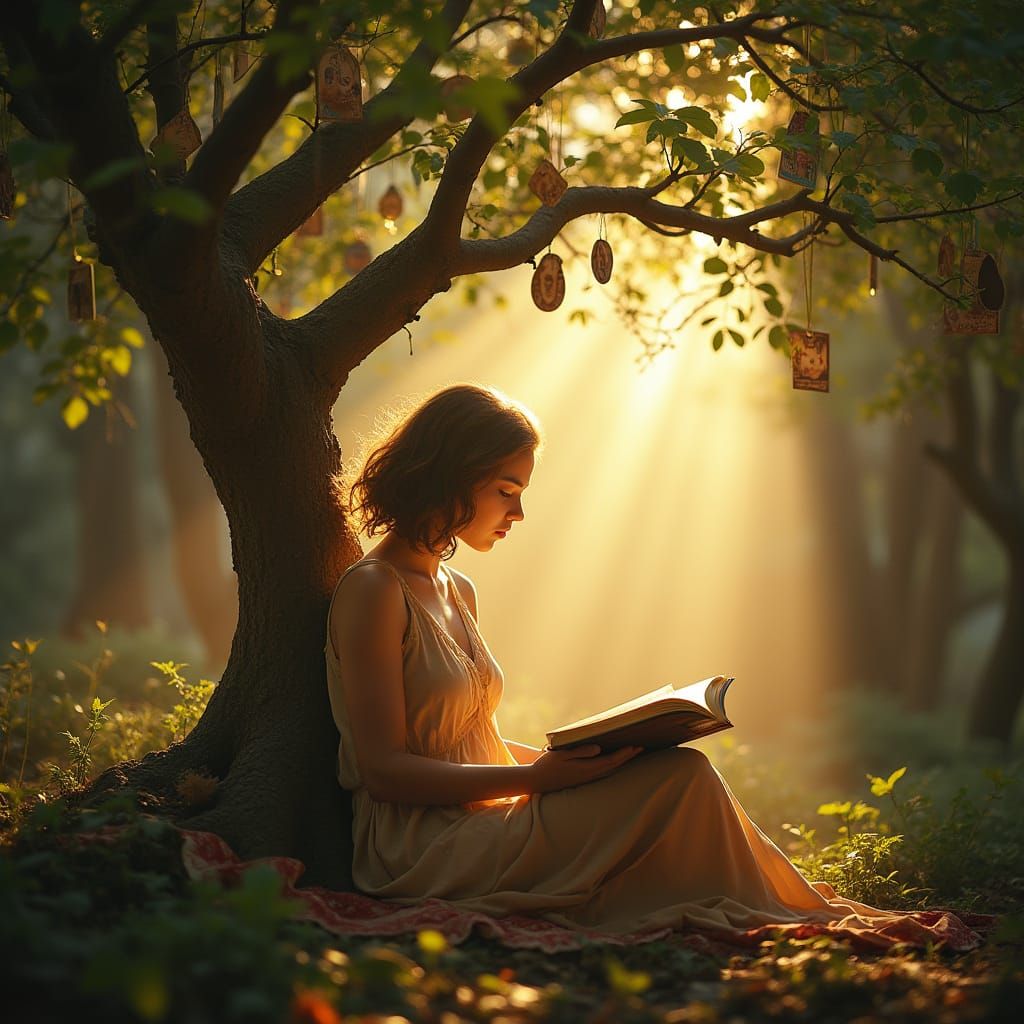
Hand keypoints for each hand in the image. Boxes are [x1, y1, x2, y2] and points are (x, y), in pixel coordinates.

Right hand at [526, 743, 643, 793]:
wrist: (536, 781)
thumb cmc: (547, 765)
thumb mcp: (561, 754)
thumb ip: (580, 751)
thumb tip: (598, 748)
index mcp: (586, 768)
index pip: (611, 761)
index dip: (624, 754)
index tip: (635, 745)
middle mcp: (589, 775)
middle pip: (614, 766)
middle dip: (628, 757)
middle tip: (642, 747)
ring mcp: (586, 779)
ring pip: (610, 770)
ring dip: (623, 762)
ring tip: (633, 753)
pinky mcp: (583, 779)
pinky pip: (603, 772)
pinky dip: (613, 766)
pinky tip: (616, 761)